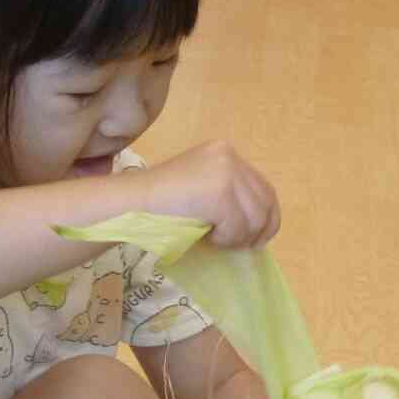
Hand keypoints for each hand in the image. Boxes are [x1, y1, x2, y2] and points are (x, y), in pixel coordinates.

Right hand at [140, 140, 279, 248]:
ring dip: (238, 237)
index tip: (257, 238)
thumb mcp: (200, 188)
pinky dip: (226, 238)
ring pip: (255, 217)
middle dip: (256, 230)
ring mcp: (226, 172)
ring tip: (216, 240)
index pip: (263, 187)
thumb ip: (227, 195)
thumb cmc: (160, 204)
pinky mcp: (220, 191)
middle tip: (238, 246)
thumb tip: (257, 225)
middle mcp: (229, 155)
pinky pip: (238, 226)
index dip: (267, 217)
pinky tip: (208, 237)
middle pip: (265, 202)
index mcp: (225, 152)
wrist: (131, 202)